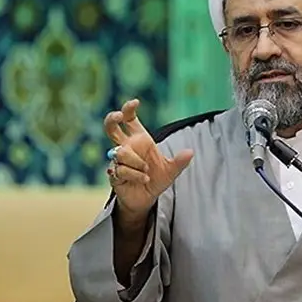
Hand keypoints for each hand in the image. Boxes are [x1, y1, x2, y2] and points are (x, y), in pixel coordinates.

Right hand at [104, 99, 192, 223]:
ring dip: (136, 162)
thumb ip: (180, 162)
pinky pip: (120, 170)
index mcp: (140, 139)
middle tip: (118, 115)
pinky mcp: (114, 173)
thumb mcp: (171, 171)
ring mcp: (118, 160)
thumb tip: (190, 152)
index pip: (130, 120)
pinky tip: (144, 179)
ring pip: (121, 152)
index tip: (135, 102)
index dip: (129, 109)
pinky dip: (134, 174)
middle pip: (111, 127)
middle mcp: (127, 147)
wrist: (146, 198)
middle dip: (112, 119)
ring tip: (147, 171)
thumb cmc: (157, 179)